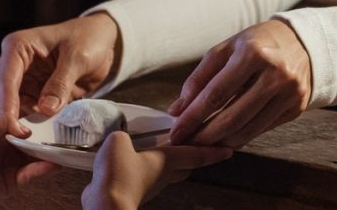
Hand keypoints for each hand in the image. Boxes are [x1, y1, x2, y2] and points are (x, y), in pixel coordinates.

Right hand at [0, 13, 120, 123]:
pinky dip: (30, 126)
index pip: (4, 79)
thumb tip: (45, 109)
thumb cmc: (88, 38)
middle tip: (19, 135)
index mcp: (17, 48)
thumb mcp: (78, 57)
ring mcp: (22, 82)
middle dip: (1, 118)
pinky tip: (41, 135)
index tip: (13, 126)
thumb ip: (61, 83)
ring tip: (31, 139)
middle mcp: (13, 65)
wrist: (101, 40)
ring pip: (4, 110)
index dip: (7, 104)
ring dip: (15, 125)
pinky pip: (25, 115)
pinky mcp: (33, 96)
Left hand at [0, 116, 60, 208]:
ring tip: (65, 149)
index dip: (38, 124)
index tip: (53, 118)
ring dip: (50, 155)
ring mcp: (13, 166)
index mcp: (2, 134)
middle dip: (49, 140)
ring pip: (36, 159)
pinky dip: (43, 169)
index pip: (25, 128)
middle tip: (66, 134)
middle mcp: (10, 150)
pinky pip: (31, 174)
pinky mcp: (14, 182)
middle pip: (35, 144)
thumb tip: (28, 129)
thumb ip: (5, 123)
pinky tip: (53, 164)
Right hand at [81, 131, 233, 209]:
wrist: (106, 205)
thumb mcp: (119, 141)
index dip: (212, 151)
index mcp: (166, 160)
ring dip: (170, 164)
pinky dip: (145, 170)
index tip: (229, 151)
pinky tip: (135, 163)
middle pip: (185, 167)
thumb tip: (120, 137)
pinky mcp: (133, 193)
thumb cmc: (119, 174)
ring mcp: (149, 187)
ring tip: (167, 150)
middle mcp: (162, 175)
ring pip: (167, 174)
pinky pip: (145, 179)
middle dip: (194, 157)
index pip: (196, 154)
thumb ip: (123, 134)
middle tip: (199, 146)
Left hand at [167, 19, 311, 147]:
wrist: (302, 43)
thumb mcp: (226, 49)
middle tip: (186, 143)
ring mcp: (289, 93)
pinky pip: (262, 130)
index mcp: (253, 53)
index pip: (216, 93)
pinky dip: (241, 137)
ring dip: (221, 141)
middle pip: (233, 117)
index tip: (176, 131)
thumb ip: (200, 78)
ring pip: (248, 129)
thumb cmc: (256, 44)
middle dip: (205, 135)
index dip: (193, 116)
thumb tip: (177, 110)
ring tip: (202, 143)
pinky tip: (226, 138)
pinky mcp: (296, 108)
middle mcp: (275, 74)